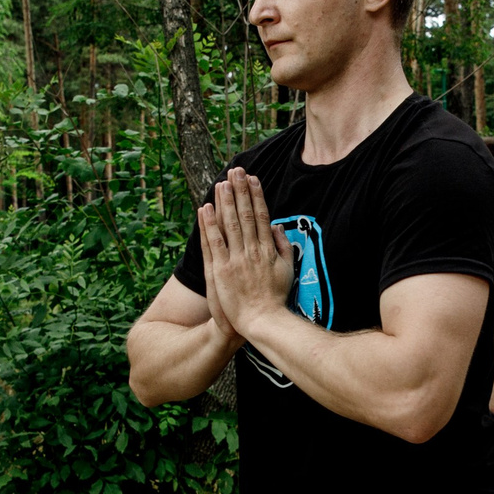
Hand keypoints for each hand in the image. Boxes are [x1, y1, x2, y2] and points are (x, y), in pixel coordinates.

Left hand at [198, 168, 294, 332]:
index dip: (257, 196)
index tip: (253, 179)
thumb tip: (278, 226)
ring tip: (222, 182)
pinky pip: (214, 242)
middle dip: (241, 191)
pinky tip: (206, 208)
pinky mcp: (221, 270)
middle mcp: (252, 251)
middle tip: (237, 171)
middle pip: (246, 215)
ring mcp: (235, 260)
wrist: (262, 321)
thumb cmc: (275, 298)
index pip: (262, 216)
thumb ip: (284, 247)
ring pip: (230, 224)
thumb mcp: (287, 270)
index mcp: (268, 250)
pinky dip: (209, 224)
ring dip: (225, 201)